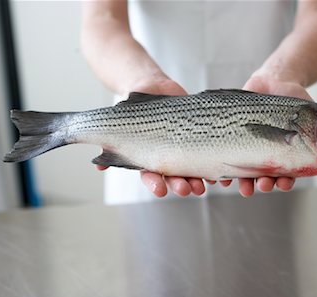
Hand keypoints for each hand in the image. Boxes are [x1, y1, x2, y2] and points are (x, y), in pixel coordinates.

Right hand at [98, 76, 207, 197]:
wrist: (151, 86)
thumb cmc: (132, 106)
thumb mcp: (116, 121)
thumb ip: (107, 141)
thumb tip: (98, 166)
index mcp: (147, 157)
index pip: (150, 175)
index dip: (155, 183)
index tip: (160, 190)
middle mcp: (166, 156)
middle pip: (174, 175)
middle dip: (180, 184)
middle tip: (186, 190)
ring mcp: (183, 147)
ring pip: (192, 167)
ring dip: (198, 178)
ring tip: (203, 185)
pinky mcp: (198, 135)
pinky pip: (208, 151)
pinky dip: (214, 163)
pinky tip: (219, 170)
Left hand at [231, 74, 313, 196]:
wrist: (273, 80)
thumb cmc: (294, 97)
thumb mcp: (310, 112)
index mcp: (287, 154)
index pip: (287, 174)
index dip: (285, 182)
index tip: (284, 183)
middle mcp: (268, 155)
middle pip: (265, 177)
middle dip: (264, 184)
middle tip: (264, 186)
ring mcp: (249, 149)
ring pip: (246, 172)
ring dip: (245, 183)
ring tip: (245, 188)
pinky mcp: (233, 139)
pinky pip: (226, 157)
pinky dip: (222, 170)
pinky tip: (221, 178)